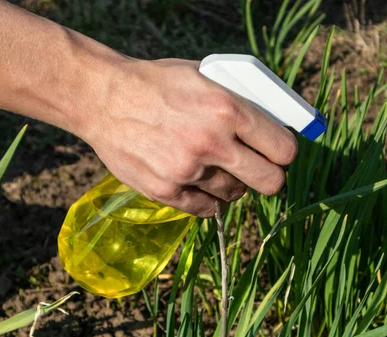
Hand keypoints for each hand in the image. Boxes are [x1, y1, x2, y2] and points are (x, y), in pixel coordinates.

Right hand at [79, 58, 297, 217]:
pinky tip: (198, 181)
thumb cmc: (157, 84)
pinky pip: (207, 209)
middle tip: (257, 167)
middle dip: (269, 176)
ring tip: (214, 166)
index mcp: (228, 109)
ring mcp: (188, 170)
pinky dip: (207, 198)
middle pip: (271, 182)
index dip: (284, 153)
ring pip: (236, 195)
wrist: (101, 98)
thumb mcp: (205, 77)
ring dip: (232, 184)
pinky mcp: (166, 191)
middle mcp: (212, 142)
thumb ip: (239, 103)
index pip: (284, 149)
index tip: (278, 152)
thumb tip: (272, 124)